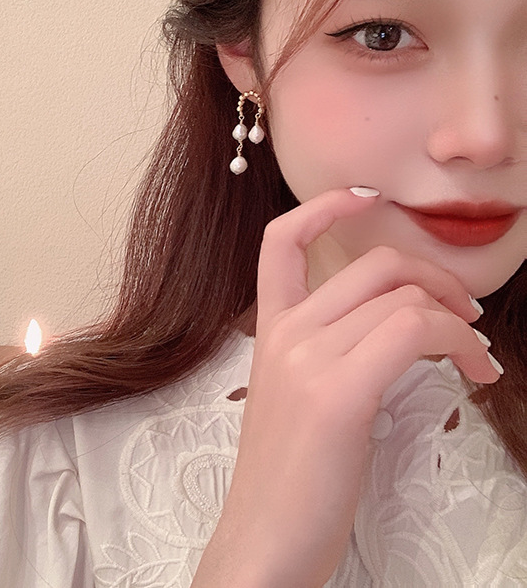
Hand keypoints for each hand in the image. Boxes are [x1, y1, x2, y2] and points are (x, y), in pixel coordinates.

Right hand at [193, 188, 499, 587]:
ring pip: (403, 296)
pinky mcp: (338, 392)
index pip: (281, 241)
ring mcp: (307, 359)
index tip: (367, 198)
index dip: (325, 207)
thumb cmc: (289, 478)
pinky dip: (458, 342)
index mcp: (268, 332)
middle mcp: (284, 333)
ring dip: (458, 318)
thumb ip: (327, 353)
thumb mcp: (298, 399)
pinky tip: (475, 371)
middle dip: (435, 276)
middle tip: (467, 315)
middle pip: (373, 265)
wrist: (263, 542)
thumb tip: (394, 328)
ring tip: (477, 354)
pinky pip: (415, 331)